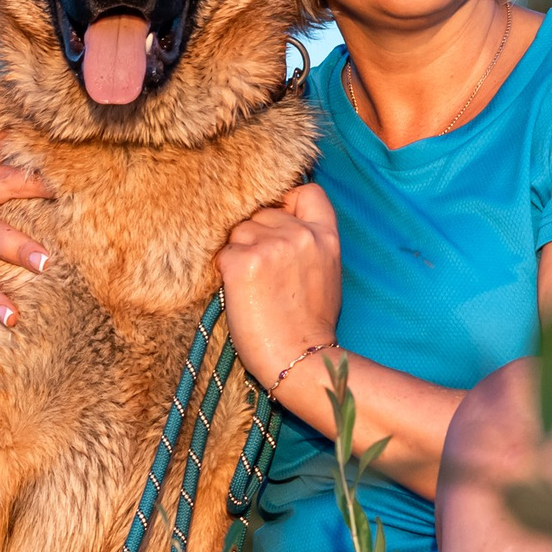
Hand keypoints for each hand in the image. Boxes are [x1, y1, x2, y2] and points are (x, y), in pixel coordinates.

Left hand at [217, 183, 342, 391]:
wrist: (298, 359)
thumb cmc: (310, 324)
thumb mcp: (327, 274)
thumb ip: (310, 243)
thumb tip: (280, 221)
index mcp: (326, 237)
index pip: (307, 192)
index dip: (289, 202)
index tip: (280, 222)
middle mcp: (300, 235)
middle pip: (262, 213)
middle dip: (257, 236)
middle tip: (265, 275)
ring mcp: (270, 246)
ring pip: (239, 232)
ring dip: (240, 254)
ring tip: (255, 288)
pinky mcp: (243, 262)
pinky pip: (224, 254)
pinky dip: (226, 273)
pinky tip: (242, 295)